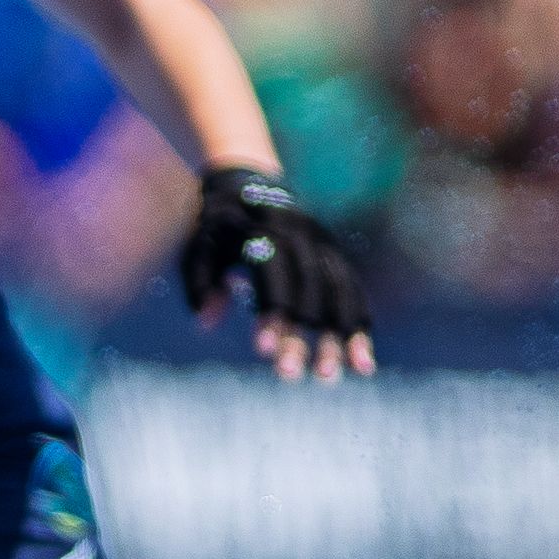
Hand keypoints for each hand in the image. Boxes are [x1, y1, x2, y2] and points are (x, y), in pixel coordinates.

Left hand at [179, 166, 374, 382]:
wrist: (247, 181)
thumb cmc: (214, 225)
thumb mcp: (197, 245)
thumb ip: (200, 281)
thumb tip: (208, 321)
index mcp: (263, 228)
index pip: (272, 273)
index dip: (271, 310)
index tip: (264, 350)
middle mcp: (300, 234)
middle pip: (310, 287)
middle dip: (302, 333)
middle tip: (290, 375)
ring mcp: (323, 243)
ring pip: (339, 291)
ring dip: (338, 336)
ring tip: (331, 377)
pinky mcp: (335, 254)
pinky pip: (353, 292)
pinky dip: (358, 326)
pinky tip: (361, 361)